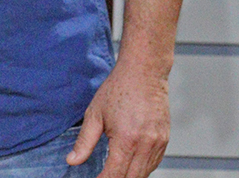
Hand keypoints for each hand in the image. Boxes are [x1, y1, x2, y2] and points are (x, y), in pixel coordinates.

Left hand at [66, 58, 170, 177]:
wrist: (144, 72)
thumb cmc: (119, 89)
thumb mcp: (95, 114)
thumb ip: (84, 141)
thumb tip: (72, 160)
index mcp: (126, 140)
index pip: (114, 174)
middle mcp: (145, 145)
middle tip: (103, 176)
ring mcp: (158, 143)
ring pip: (145, 174)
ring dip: (130, 176)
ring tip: (115, 172)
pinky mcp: (165, 140)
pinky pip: (154, 164)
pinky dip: (142, 169)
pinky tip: (131, 166)